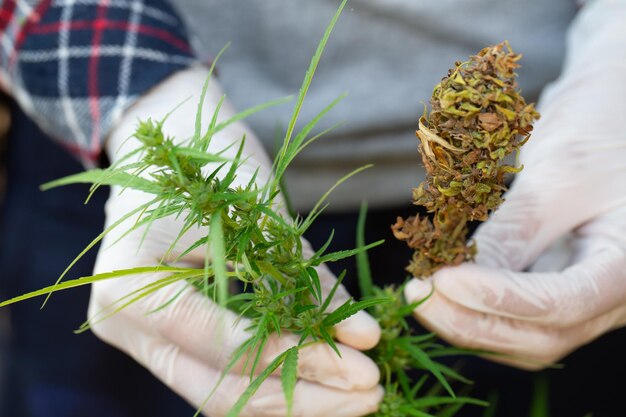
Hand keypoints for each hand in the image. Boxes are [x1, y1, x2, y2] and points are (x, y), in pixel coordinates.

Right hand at [91, 66, 382, 415]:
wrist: (169, 142)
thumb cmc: (212, 162)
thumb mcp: (261, 218)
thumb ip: (308, 282)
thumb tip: (365, 337)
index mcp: (133, 282)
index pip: (224, 344)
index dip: (299, 360)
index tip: (365, 369)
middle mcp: (122, 323)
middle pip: (219, 388)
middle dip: (301, 397)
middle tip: (369, 393)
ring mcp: (137, 337)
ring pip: (218, 393)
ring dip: (290, 401)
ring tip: (354, 397)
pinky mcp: (161, 339)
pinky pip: (218, 374)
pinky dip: (269, 381)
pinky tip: (320, 383)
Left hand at [405, 47, 625, 368]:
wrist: (611, 120)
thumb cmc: (600, 130)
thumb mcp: (561, 171)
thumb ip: (518, 227)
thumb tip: (460, 275)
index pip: (564, 302)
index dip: (499, 298)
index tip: (442, 280)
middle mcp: (612, 298)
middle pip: (542, 335)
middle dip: (472, 321)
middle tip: (416, 294)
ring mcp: (586, 301)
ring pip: (525, 338)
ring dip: (466, 323)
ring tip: (419, 294)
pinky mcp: (556, 291)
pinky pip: (516, 320)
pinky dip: (474, 312)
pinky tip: (439, 291)